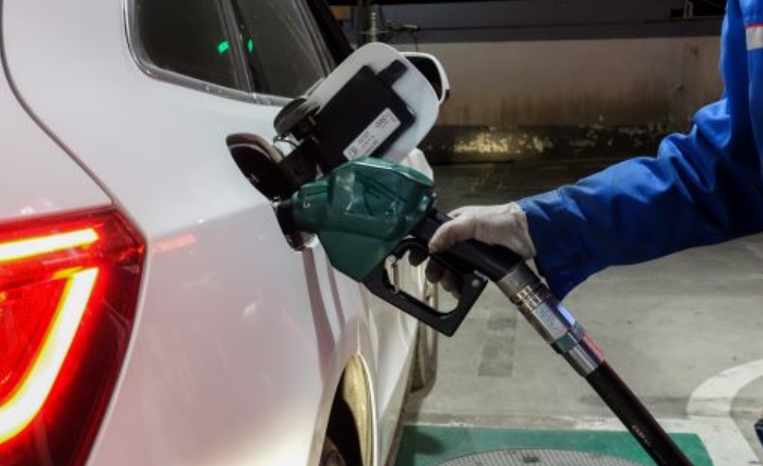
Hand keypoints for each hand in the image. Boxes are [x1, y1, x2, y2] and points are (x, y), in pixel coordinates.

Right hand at [420, 203, 535, 295]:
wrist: (528, 233)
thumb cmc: (500, 221)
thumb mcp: (471, 222)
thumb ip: (449, 231)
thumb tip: (431, 246)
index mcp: (455, 224)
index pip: (431, 236)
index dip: (421, 249)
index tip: (416, 261)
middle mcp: (460, 238)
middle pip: (439, 257)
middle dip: (436, 270)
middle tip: (438, 278)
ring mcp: (470, 253)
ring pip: (451, 269)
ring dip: (448, 280)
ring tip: (451, 286)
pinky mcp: (481, 265)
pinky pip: (465, 277)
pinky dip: (460, 285)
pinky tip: (460, 290)